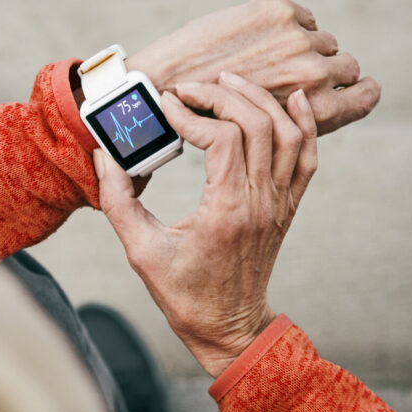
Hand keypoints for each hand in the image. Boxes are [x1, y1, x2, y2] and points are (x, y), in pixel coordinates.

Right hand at [94, 72, 316, 376]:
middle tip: (190, 88)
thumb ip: (119, 202)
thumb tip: (104, 156)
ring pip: (287, 133)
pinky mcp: (287, 206)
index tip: (165, 107)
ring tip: (226, 83)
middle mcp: (261, 203)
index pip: (221, 139)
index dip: (192, 114)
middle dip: (222, 95)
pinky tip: (294, 99)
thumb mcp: (141, 252)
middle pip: (257, 125)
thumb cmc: (185, 295)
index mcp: (226, 213)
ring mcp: (280, 204)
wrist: (229, 328)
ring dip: (260, 100)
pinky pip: (307, 156)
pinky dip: (305, 124)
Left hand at [128, 0, 379, 134]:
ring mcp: (297, 41)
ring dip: (304, 49)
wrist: (166, 88)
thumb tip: (323, 104)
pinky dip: (287, 27)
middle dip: (329, 70)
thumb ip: (301, 127)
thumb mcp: (269, 147)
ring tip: (271, 63)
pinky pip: (304, 18)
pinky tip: (259, 42)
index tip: (357, 87)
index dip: (363, 91)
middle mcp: (313, 76)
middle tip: (298, 77)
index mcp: (318, 113)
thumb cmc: (212, 125)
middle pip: (347, 65)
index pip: (366, 95)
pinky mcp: (279, 13)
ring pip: (324, 41)